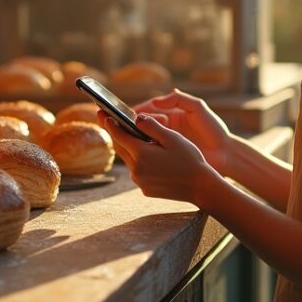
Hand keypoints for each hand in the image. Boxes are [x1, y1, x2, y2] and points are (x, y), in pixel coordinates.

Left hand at [99, 112, 221, 204]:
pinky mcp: (145, 189)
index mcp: (142, 154)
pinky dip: (137, 159)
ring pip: (128, 159)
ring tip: (125, 133)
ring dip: (126, 146)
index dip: (109, 123)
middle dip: (114, 133)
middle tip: (106, 119)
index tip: (100, 112)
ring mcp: (140, 181)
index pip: (119, 135)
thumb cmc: (190, 160)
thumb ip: (151, 127)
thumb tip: (136, 118)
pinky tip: (143, 153)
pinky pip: (136, 170)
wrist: (201, 188)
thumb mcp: (172, 138)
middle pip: (120, 147)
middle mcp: (136, 169)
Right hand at [134, 89, 233, 174]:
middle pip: (144, 123)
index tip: (128, 115)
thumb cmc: (213, 129)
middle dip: (135, 125)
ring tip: (134, 139)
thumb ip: (178, 99)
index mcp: (172, 113)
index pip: (149, 109)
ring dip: (138, 138)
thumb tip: (155, 101)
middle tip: (129, 128)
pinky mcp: (169, 156)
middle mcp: (167, 127)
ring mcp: (167, 142)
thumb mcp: (198, 108)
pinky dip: (144, 151)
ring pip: (145, 138)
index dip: (138, 111)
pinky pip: (152, 152)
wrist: (226, 154)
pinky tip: (140, 152)